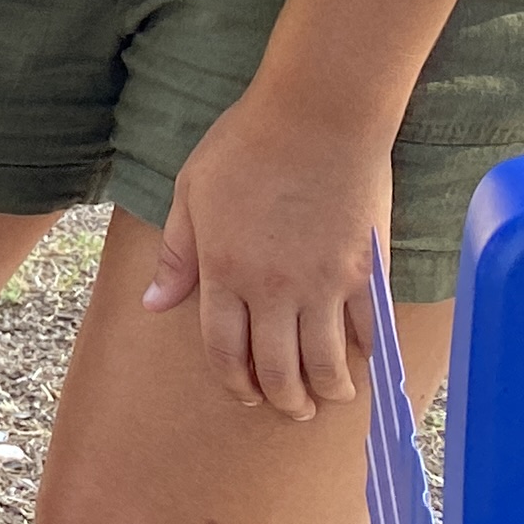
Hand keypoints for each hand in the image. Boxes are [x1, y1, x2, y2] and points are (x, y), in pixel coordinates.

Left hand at [142, 88, 393, 420]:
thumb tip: (154, 306)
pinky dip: (365, 356)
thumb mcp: (191, 193)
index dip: (234, 381)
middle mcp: (274, 288)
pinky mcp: (367, 272)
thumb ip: (177, 256)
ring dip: (326, 390)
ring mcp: (325, 283)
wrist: (318, 116)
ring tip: (326, 396)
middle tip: (290, 407)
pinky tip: (361, 362)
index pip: (225, 349)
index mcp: (224, 271)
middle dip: (282, 399)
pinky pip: (368, 331)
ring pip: (326, 361)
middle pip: (278, 368)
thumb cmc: (245, 146)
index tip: (243, 394)